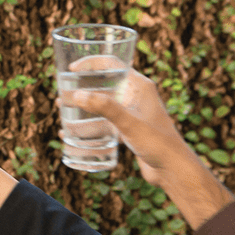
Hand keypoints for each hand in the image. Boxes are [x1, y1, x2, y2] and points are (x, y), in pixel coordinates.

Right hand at [55, 57, 191, 187]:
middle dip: (81, 89)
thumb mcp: (130, 123)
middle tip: (62, 95)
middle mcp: (135, 96)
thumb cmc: (158, 143)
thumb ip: (105, 107)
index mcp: (140, 86)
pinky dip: (89, 125)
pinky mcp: (128, 130)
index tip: (70, 70)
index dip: (91, 64)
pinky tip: (73, 133)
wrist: (173, 170)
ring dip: (82, 108)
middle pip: (103, 85)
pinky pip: (104, 122)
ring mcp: (131, 113)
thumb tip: (77, 94)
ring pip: (101, 105)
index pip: (112, 65)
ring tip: (62, 112)